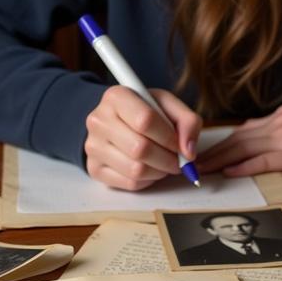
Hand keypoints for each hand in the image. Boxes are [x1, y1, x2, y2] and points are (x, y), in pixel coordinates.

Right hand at [85, 86, 201, 189]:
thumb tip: (188, 152)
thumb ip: (188, 121)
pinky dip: (148, 180)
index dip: (169, 138)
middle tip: (177, 160)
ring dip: (160, 171)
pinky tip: (150, 168)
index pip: (145, 120)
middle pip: (140, 149)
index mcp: (116, 97)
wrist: (119, 121)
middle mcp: (98, 120)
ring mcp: (93, 146)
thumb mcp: (169, 105)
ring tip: (165, 163)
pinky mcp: (94, 168)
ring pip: (136, 170)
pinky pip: (130, 183)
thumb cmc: (146, 111)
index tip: (180, 144)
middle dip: (168, 159)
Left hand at [199, 104, 281, 176]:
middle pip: (236, 139)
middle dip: (211, 151)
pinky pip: (263, 160)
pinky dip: (243, 166)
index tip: (206, 151)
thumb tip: (278, 144)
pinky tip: (229, 172)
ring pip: (243, 148)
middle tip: (190, 162)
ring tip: (200, 169)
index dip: (223, 142)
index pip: (245, 130)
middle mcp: (279, 124)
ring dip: (218, 159)